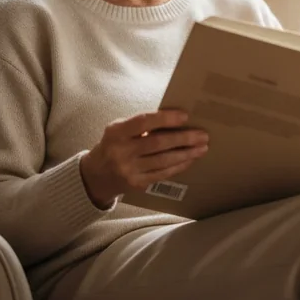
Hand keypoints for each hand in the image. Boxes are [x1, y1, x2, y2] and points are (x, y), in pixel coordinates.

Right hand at [80, 110, 207, 208]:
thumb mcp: (119, 129)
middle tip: (203, 134)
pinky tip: (190, 159)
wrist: (96, 175)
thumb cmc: (115, 144)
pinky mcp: (136, 184)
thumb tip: (174, 118)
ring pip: (163, 161)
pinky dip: (179, 166)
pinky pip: (162, 174)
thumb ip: (141, 124)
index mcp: (117, 132)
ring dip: (186, 154)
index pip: (143, 122)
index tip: (185, 115)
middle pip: (157, 143)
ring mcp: (129, 170)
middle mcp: (121, 151)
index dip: (165, 119)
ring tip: (202, 147)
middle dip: (183, 139)